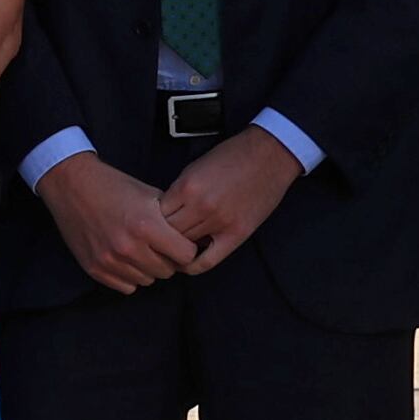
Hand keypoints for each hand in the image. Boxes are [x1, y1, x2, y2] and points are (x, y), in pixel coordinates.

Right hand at [35, 153, 196, 294]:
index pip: (186, 256)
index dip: (186, 247)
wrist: (72, 185)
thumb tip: (195, 239)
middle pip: (168, 271)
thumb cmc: (114, 186)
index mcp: (146, 226)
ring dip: (148, 267)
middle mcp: (128, 247)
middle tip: (158, 245)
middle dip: (168, 259)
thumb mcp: (150, 194)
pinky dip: (129, 275)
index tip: (180, 241)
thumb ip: (172, 220)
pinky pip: (126, 287)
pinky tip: (125, 258)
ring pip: (147, 280)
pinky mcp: (95, 268)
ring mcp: (109, 260)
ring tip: (140, 249)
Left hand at [157, 126, 305, 273]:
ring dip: (176, 248)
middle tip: (155, 241)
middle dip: (160, 237)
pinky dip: (193, 265)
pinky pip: (208, 260)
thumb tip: (162, 216)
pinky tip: (185, 263)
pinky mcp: (237, 233)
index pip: (156, 216)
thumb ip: (178, 192)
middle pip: (168, 233)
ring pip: (185, 246)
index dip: (150, 222)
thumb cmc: (231, 157)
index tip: (148, 226)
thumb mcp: (195, 168)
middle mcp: (201, 206)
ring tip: (169, 250)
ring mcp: (220, 222)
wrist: (270, 154)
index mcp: (187, 187)